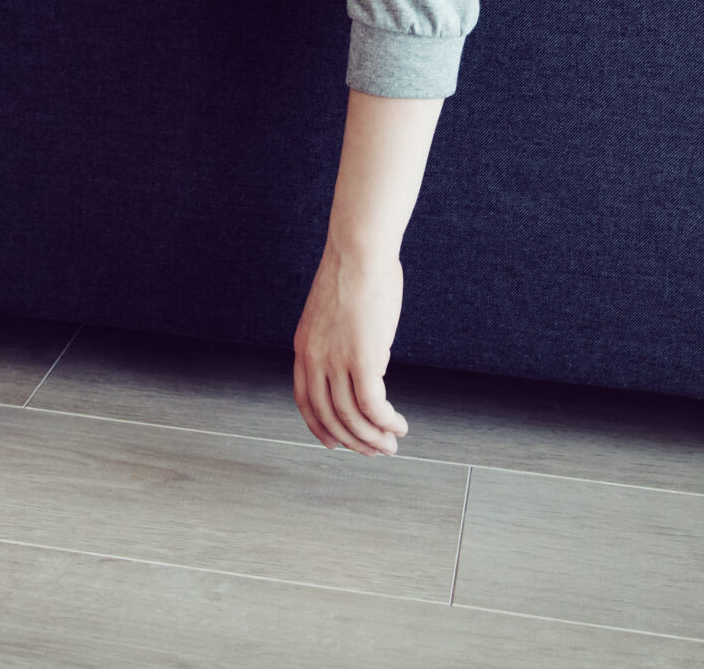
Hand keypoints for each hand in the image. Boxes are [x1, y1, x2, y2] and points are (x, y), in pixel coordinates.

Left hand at [292, 245, 409, 454]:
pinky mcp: (362, 359)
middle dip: (353, 442)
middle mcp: (315, 359)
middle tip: (375, 452)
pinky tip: (399, 426)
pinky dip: (387, 423)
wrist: (359, 251)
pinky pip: (373, 406)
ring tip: (392, 445)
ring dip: (374, 438)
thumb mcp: (334, 314)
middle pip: (329, 417)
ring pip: (352, 417)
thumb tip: (370, 363)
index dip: (320, 428)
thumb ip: (342, 342)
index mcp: (303, 348)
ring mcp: (336, 360)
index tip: (336, 443)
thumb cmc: (355, 273)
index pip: (306, 402)